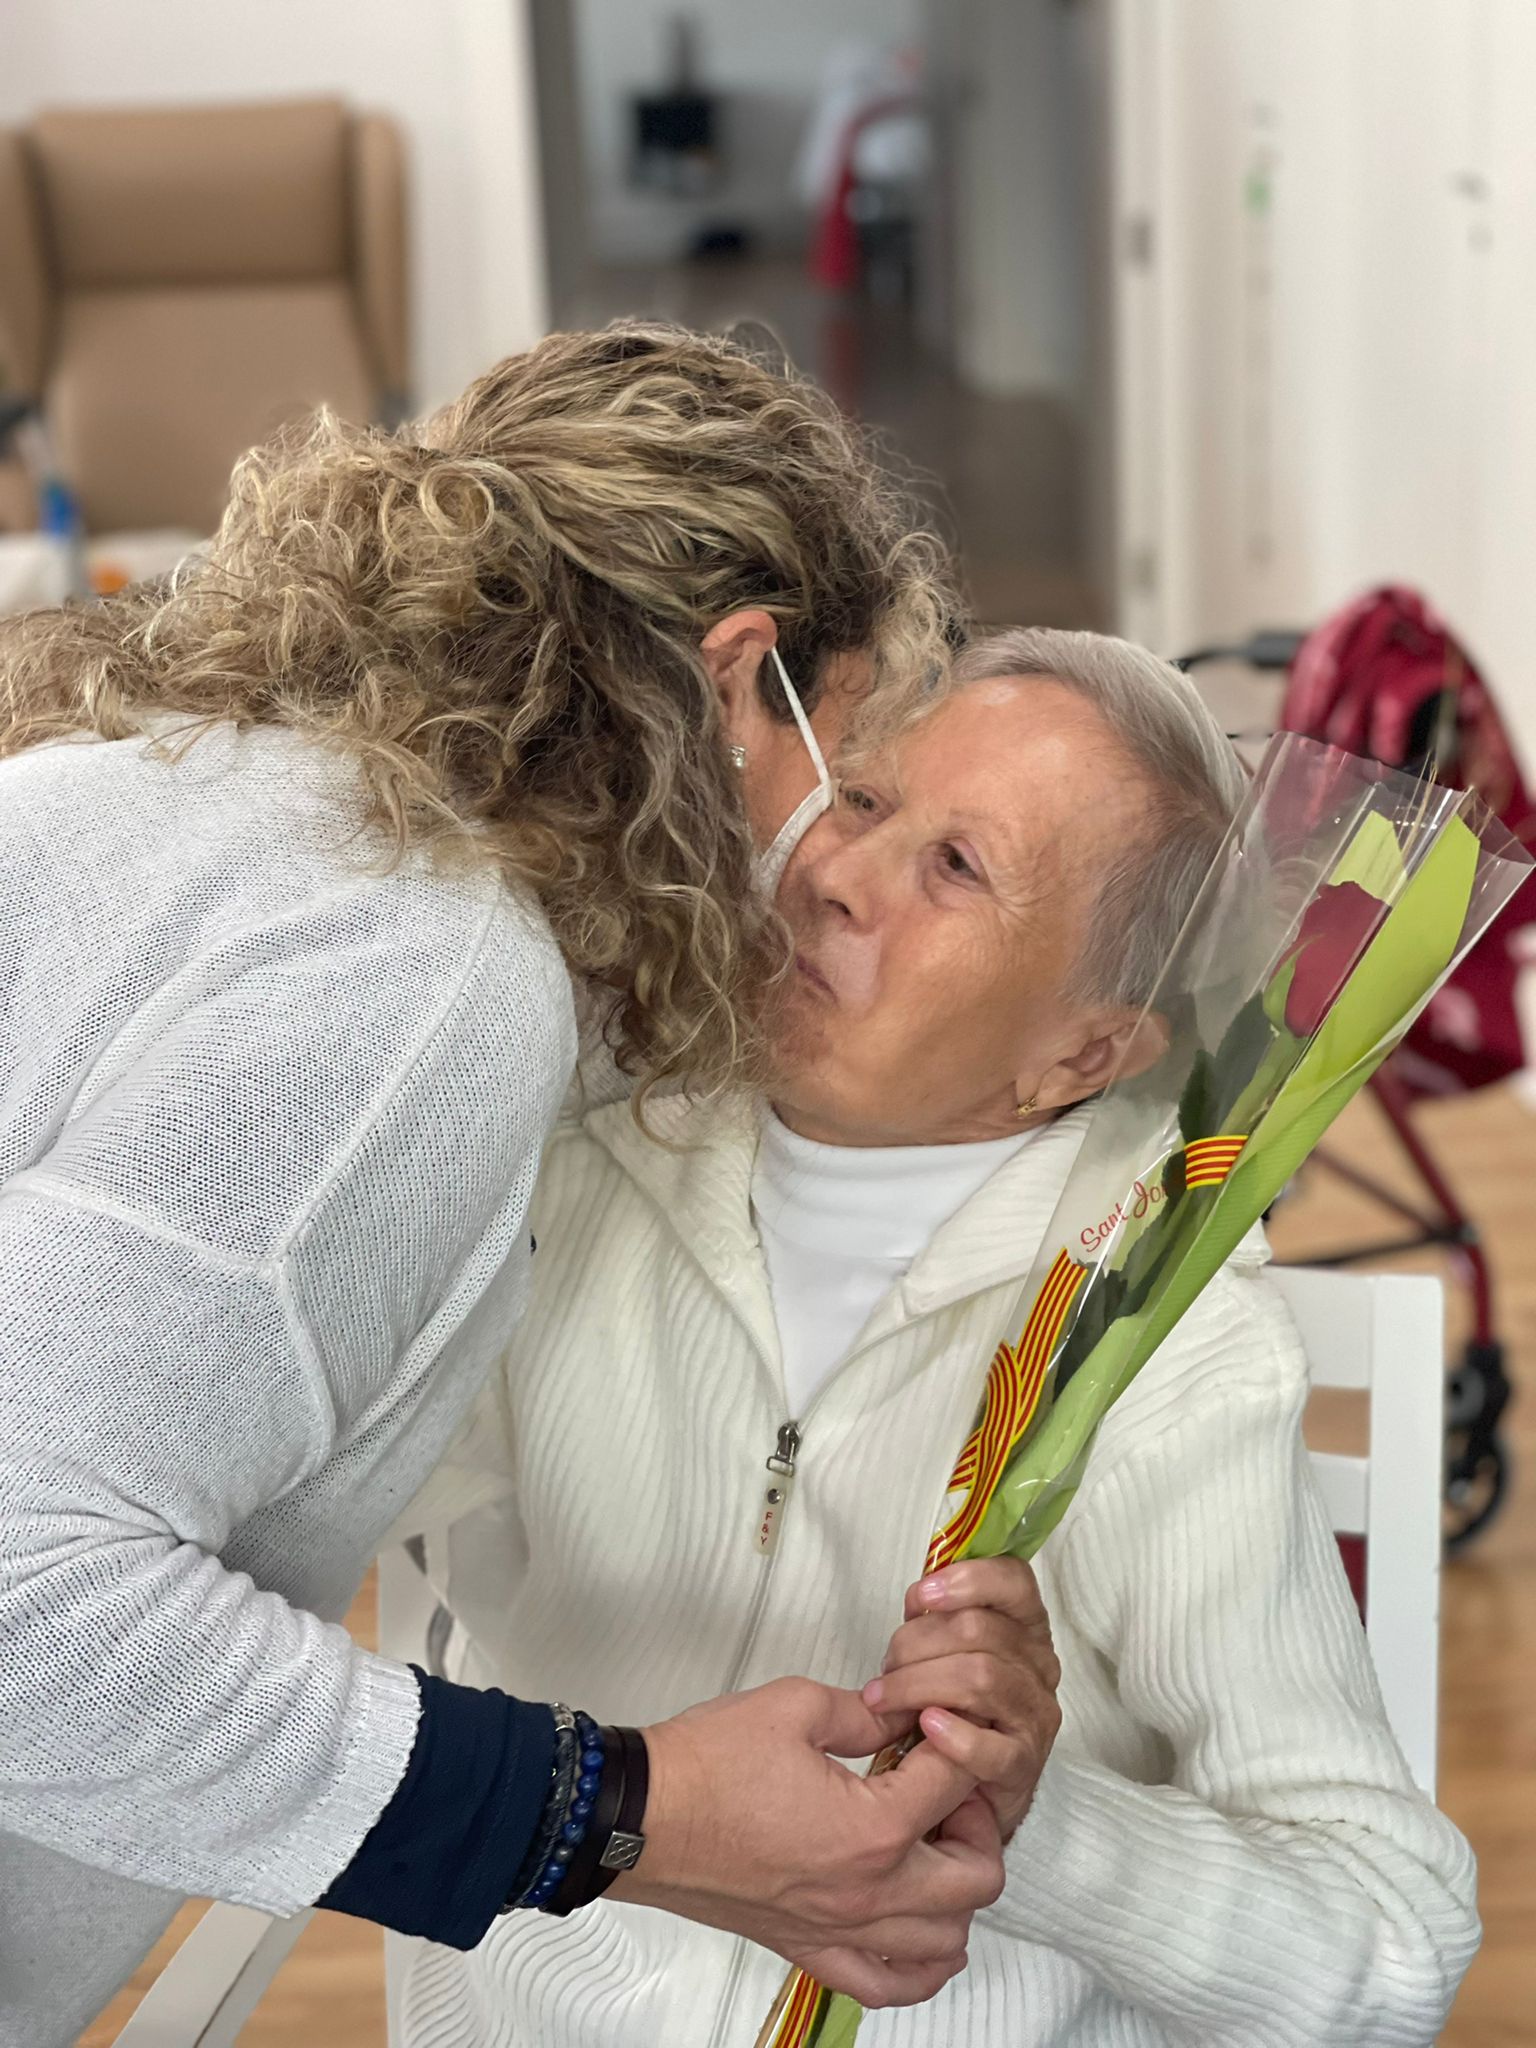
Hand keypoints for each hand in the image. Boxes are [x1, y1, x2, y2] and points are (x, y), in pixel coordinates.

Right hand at [612, 1676, 1003, 2008]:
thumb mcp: (797, 1706)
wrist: (642, 1817)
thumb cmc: (706, 1766)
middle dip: (976, 1820)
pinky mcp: (811, 1949)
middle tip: (945, 1784)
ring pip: (949, 1940)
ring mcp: (842, 1930)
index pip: (957, 1782)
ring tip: (931, 1843)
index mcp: (874, 1829)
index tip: (937, 1722)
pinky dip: (922, 1963)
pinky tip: (916, 1925)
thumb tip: (900, 1714)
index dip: (956, 1738)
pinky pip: (894, 1984)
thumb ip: (865, 1712)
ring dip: (958, 1889)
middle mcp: (870, 1893)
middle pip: (979, 1875)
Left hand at [861, 1558, 1061, 1839]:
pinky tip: (925, 1727)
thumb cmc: (955, 1707)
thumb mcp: (946, 1652)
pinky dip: (954, 1734)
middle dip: (917, 1643)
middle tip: (884, 1667)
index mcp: (1024, 1627)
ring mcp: (1036, 1715)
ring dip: (919, 1684)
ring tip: (884, 1699)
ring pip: (981, 1677)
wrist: (973, 1790)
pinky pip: (992, 1747)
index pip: (1015, 1581)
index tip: (922, 1595)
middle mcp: (1039, 1665)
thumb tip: (920, 1599)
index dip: (969, 1578)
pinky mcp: (1025, 1765)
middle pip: (980, 1630)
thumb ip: (936, 1619)